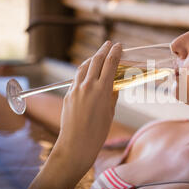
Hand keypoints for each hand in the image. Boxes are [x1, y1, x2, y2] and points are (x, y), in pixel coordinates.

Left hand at [54, 40, 121, 174]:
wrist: (76, 144)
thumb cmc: (97, 132)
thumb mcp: (110, 112)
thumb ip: (112, 95)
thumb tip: (114, 84)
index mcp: (102, 90)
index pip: (110, 64)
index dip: (115, 53)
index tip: (119, 46)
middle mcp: (88, 86)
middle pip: (96, 61)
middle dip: (104, 50)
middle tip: (109, 44)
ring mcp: (76, 89)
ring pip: (84, 67)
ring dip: (92, 58)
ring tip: (98, 54)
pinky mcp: (68, 95)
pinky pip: (77, 78)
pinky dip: (84, 71)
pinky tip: (87, 71)